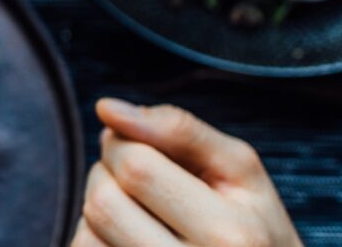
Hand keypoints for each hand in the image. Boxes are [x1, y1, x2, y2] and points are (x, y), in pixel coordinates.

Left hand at [74, 99, 301, 246]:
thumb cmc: (255, 227)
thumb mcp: (240, 171)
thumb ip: (179, 130)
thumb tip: (106, 108)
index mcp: (229, 235)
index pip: (137, 169)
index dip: (121, 142)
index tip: (132, 141)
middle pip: (104, 203)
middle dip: (104, 173)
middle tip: (131, 174)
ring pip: (86, 236)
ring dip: (96, 209)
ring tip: (134, 210)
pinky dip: (94, 239)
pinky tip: (126, 238)